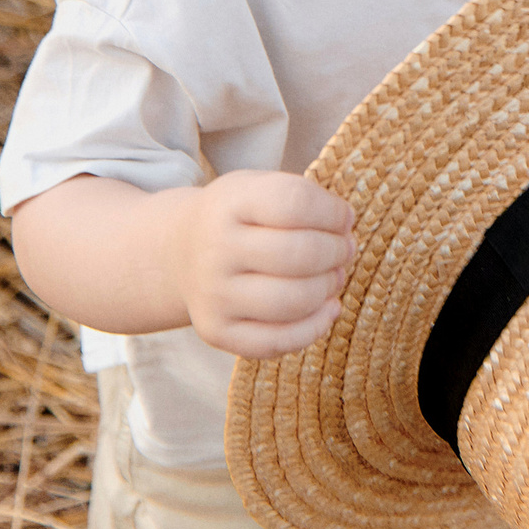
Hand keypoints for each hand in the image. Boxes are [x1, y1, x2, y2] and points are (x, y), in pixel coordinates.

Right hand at [172, 170, 357, 358]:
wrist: (183, 253)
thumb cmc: (239, 219)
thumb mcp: (259, 188)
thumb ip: (304, 200)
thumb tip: (345, 228)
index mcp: (229, 203)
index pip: (295, 203)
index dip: (333, 213)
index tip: (344, 218)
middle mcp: (215, 249)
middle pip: (300, 254)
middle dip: (337, 252)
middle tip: (344, 249)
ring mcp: (213, 294)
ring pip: (293, 301)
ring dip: (328, 288)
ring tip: (333, 277)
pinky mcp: (216, 330)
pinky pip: (278, 340)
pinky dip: (315, 326)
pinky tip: (327, 308)